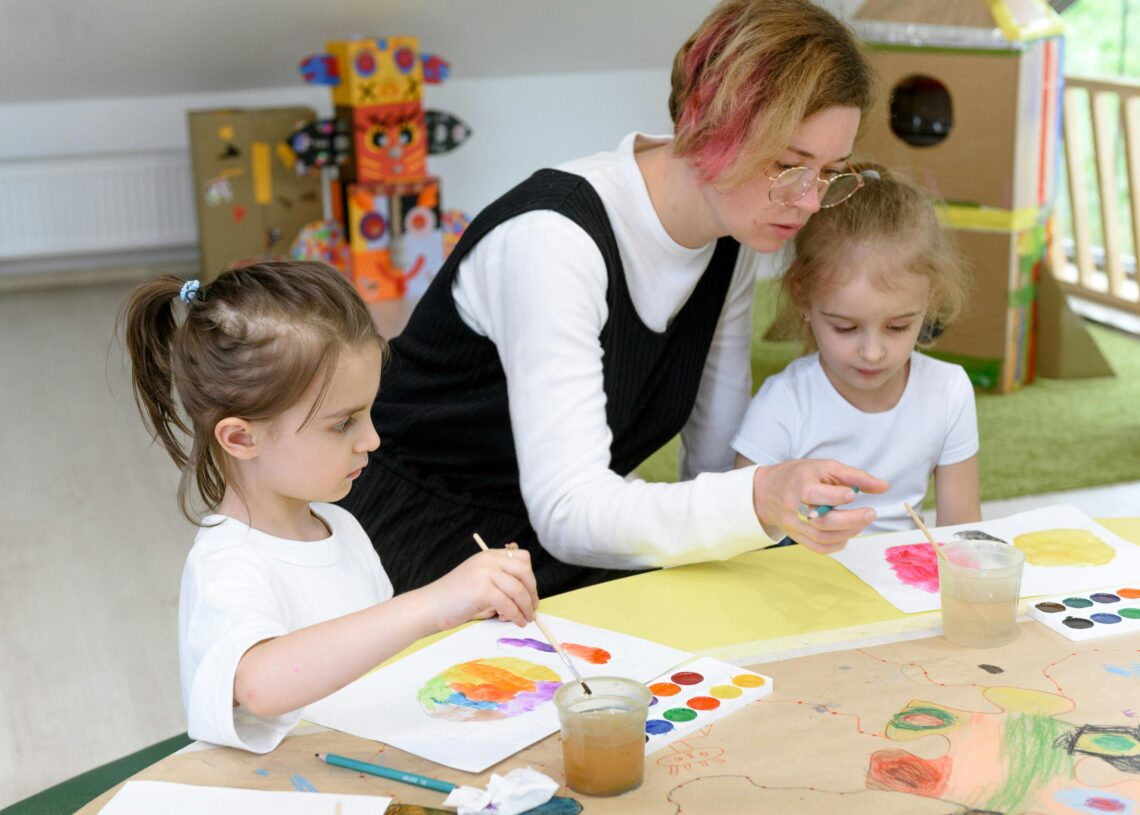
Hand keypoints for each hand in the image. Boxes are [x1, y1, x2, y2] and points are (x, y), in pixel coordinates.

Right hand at [422, 547, 538, 629]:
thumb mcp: (478, 579)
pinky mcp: (482, 589)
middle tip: (532, 609)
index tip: (531, 594)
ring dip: (526, 608)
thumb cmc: (454, 598)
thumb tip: (528, 594)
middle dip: (533, 592)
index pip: (522, 558)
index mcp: (489, 555)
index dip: (530, 577)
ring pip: (519, 590)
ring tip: (525, 620)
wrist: (429, 606)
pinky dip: (516, 615)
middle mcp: (488, 560)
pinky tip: (516, 622)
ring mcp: (485, 573)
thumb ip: (498, 579)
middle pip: (525, 572)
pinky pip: (509, 604)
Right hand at [752, 459, 887, 553]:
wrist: (767, 491)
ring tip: (861, 521)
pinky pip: (819, 548)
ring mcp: (793, 525)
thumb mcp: (825, 467)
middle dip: (851, 520)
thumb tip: (884, 487)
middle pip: (821, 521)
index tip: (853, 494)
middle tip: (871, 513)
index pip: (814, 494)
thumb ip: (855, 476)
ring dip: (848, 532)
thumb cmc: (801, 476)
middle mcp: (793, 507)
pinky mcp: (796, 537)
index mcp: (798, 485)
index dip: (836, 496)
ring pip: (823, 537)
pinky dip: (838, 544)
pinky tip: (847, 533)